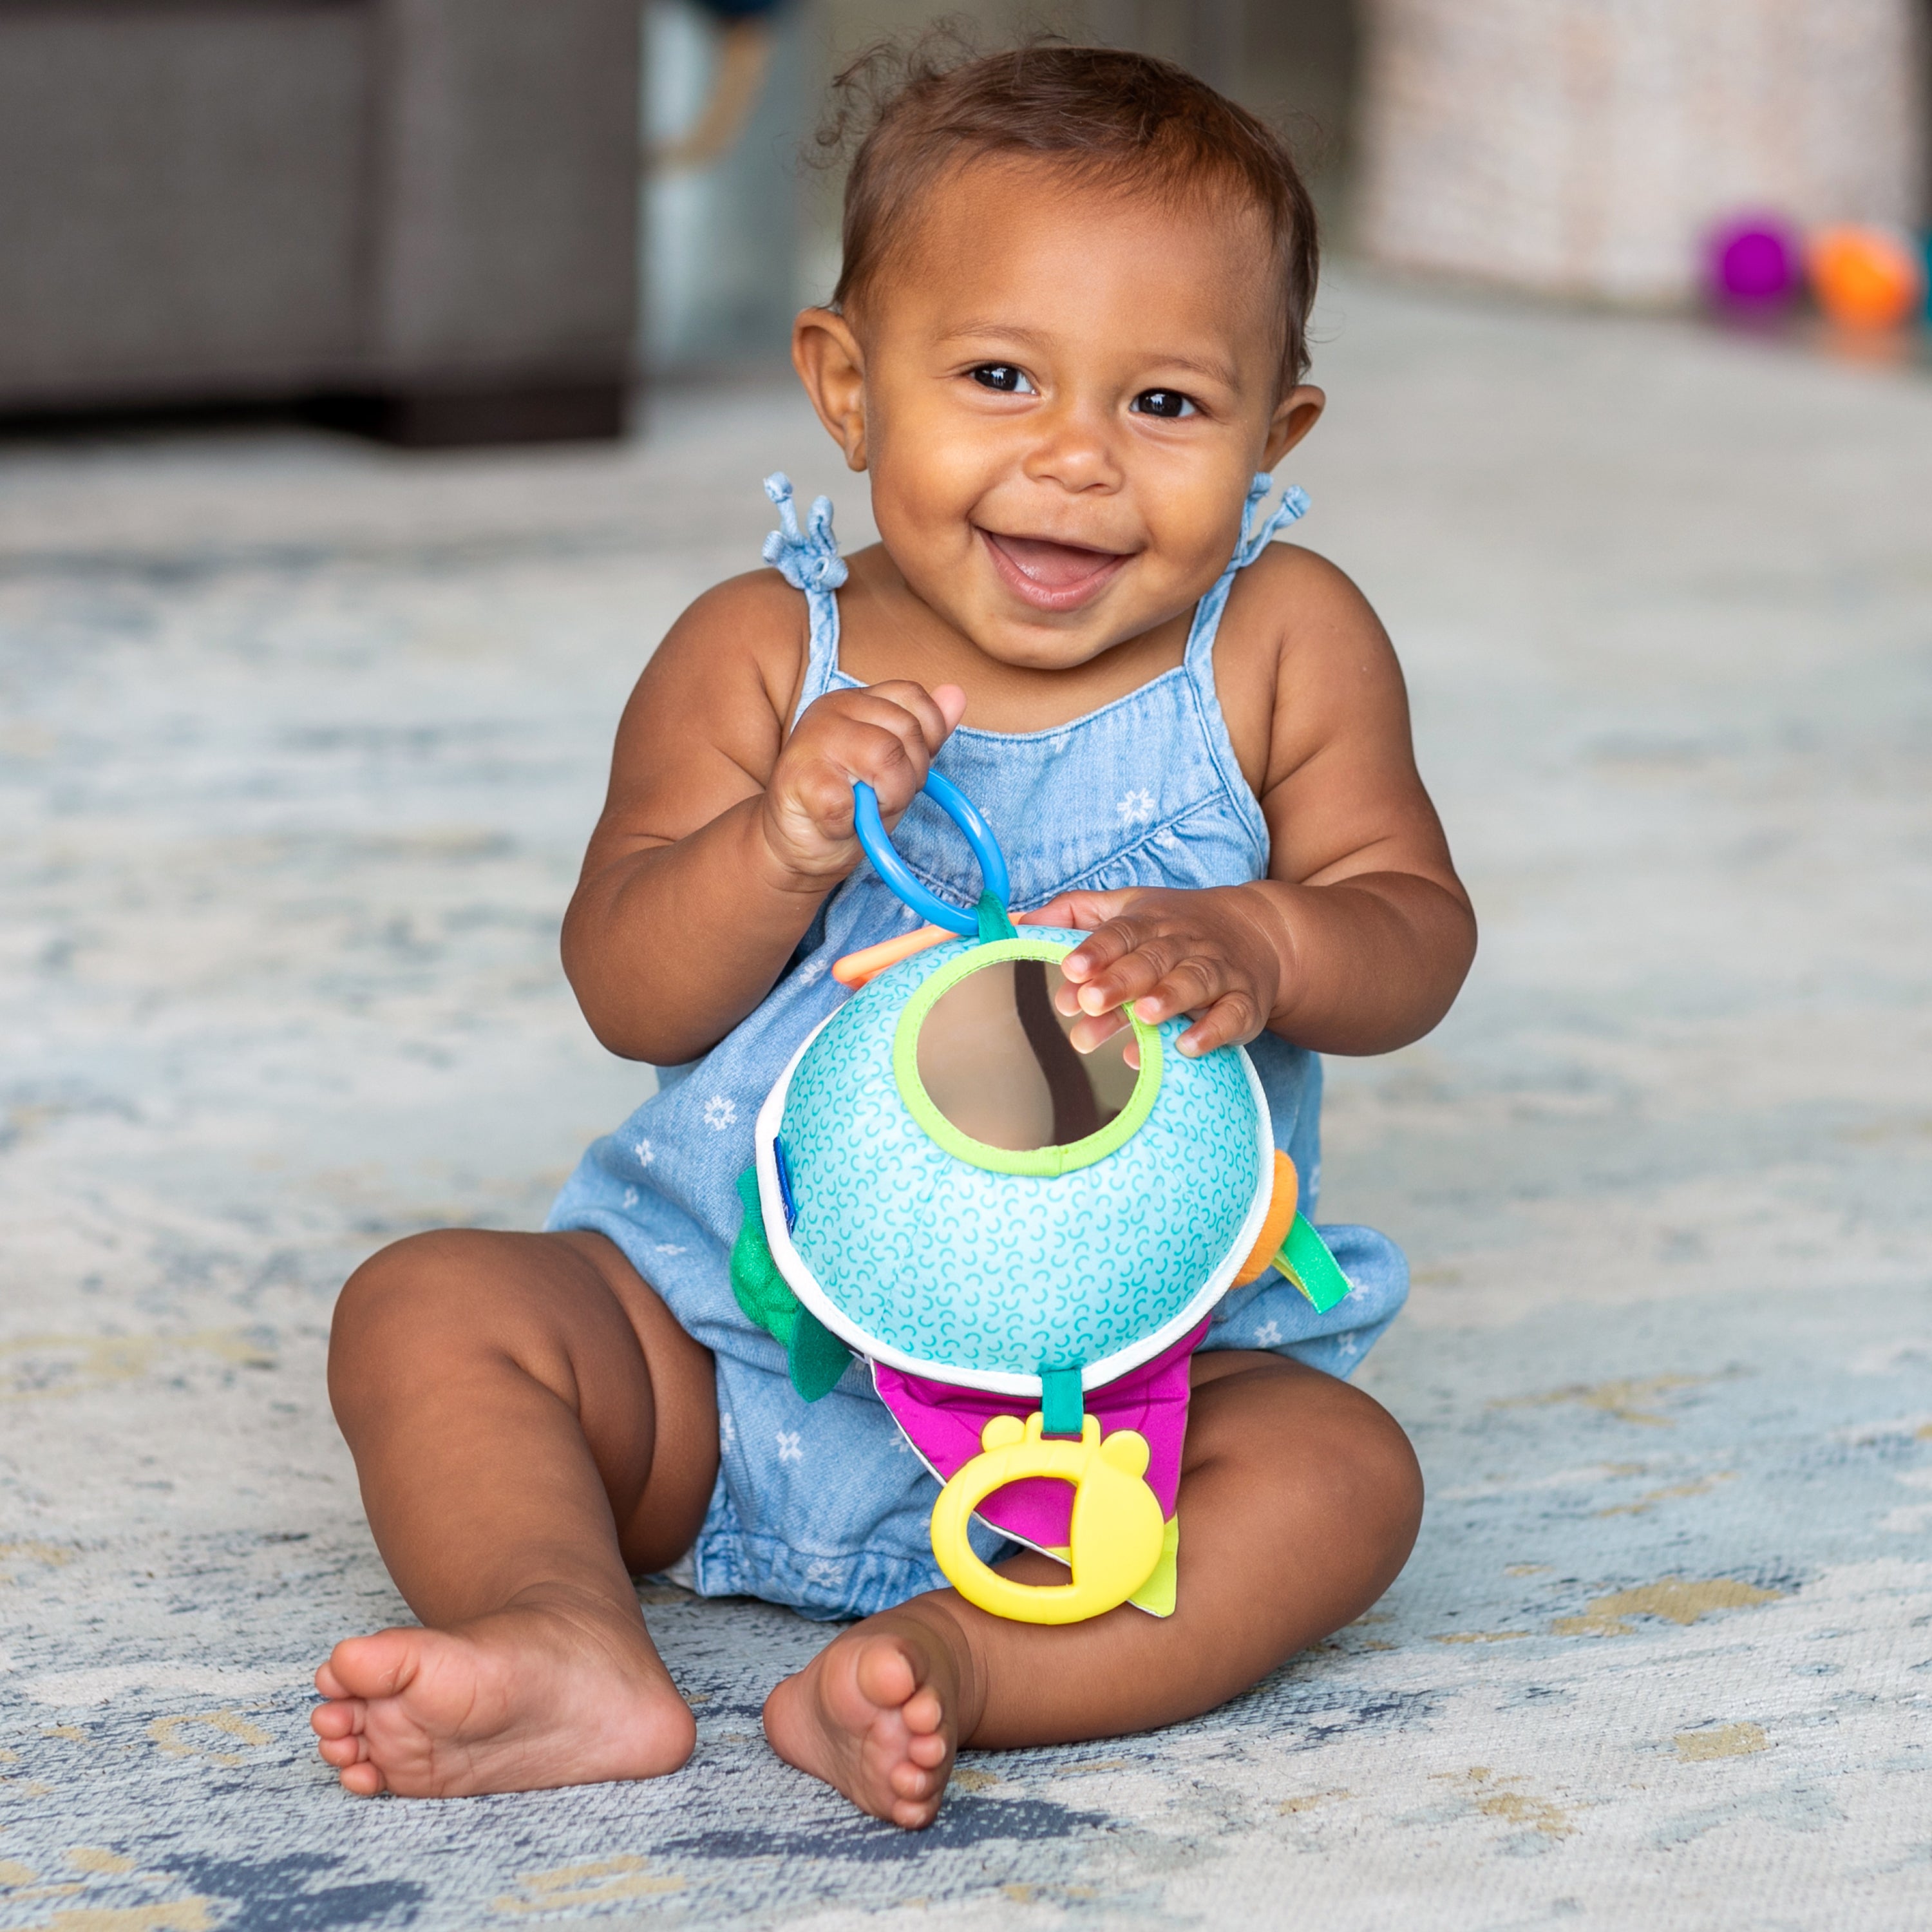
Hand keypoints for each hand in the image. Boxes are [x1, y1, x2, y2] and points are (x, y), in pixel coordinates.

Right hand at [759, 680, 966, 887]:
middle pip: (907, 731)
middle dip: (909, 778)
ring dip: (886, 799)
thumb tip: (956, 694)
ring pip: (886, 757)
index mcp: (857, 701)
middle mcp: (833, 708)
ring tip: (862, 809)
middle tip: (879, 798)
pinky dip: (850, 823)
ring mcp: (812, 738)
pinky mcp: (798, 776)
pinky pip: (847, 801)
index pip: (912, 696)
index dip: (926, 738)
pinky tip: (837, 822)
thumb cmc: (847, 804)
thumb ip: (924, 732)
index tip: (907, 768)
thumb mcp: (895, 766)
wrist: (795, 844)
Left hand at [1019, 885, 1287, 1057]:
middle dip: (1121, 980)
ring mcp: (1217, 972)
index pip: (1120, 933)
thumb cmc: (1177, 927)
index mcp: (1151, 923)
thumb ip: (1075, 914)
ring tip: (1141, 1017)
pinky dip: (1212, 1031)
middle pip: (1152, 959)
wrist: (1259, 932)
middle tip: (1090, 1001)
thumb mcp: (1128, 909)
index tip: (1071, 968)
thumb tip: (1017, 919)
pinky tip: (1187, 1046)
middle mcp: (1184, 945)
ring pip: (1193, 982)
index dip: (1096, 950)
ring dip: (1167, 999)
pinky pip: (1231, 1016)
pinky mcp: (1243, 1003)